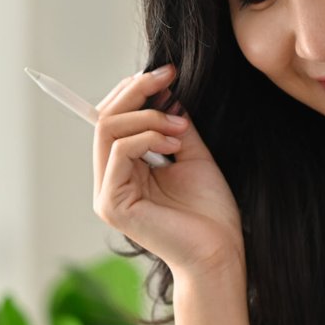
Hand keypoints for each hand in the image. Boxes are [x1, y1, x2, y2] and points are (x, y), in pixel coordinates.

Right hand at [92, 66, 243, 273]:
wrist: (219, 252)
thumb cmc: (210, 212)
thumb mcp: (192, 155)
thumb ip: (173, 125)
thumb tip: (164, 92)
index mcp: (125, 170)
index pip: (114, 119)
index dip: (134, 89)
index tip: (168, 72)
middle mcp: (109, 180)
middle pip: (104, 118)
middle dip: (136, 91)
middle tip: (169, 78)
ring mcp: (106, 193)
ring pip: (108, 129)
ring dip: (147, 116)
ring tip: (180, 126)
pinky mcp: (112, 203)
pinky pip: (119, 151)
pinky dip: (146, 136)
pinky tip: (173, 142)